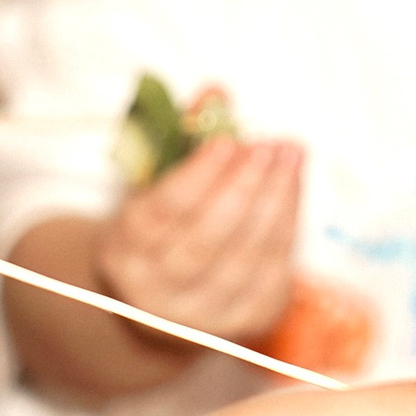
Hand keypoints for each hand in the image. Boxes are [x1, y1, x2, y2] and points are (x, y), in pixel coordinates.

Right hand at [93, 136, 302, 345]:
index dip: (197, 178)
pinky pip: (273, 272)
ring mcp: (202, 317)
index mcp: (122, 254)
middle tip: (271, 145)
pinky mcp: (246, 323)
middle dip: (243, 189)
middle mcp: (155, 295)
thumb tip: (217, 93)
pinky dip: (288, 225)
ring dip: (275, 202)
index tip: (229, 140)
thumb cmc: (160, 224)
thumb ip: (183, 135)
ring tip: (290, 156)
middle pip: (204, 242)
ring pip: (244, 260)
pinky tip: (293, 186)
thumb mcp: (156, 180)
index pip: (160, 216)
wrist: (162, 300)